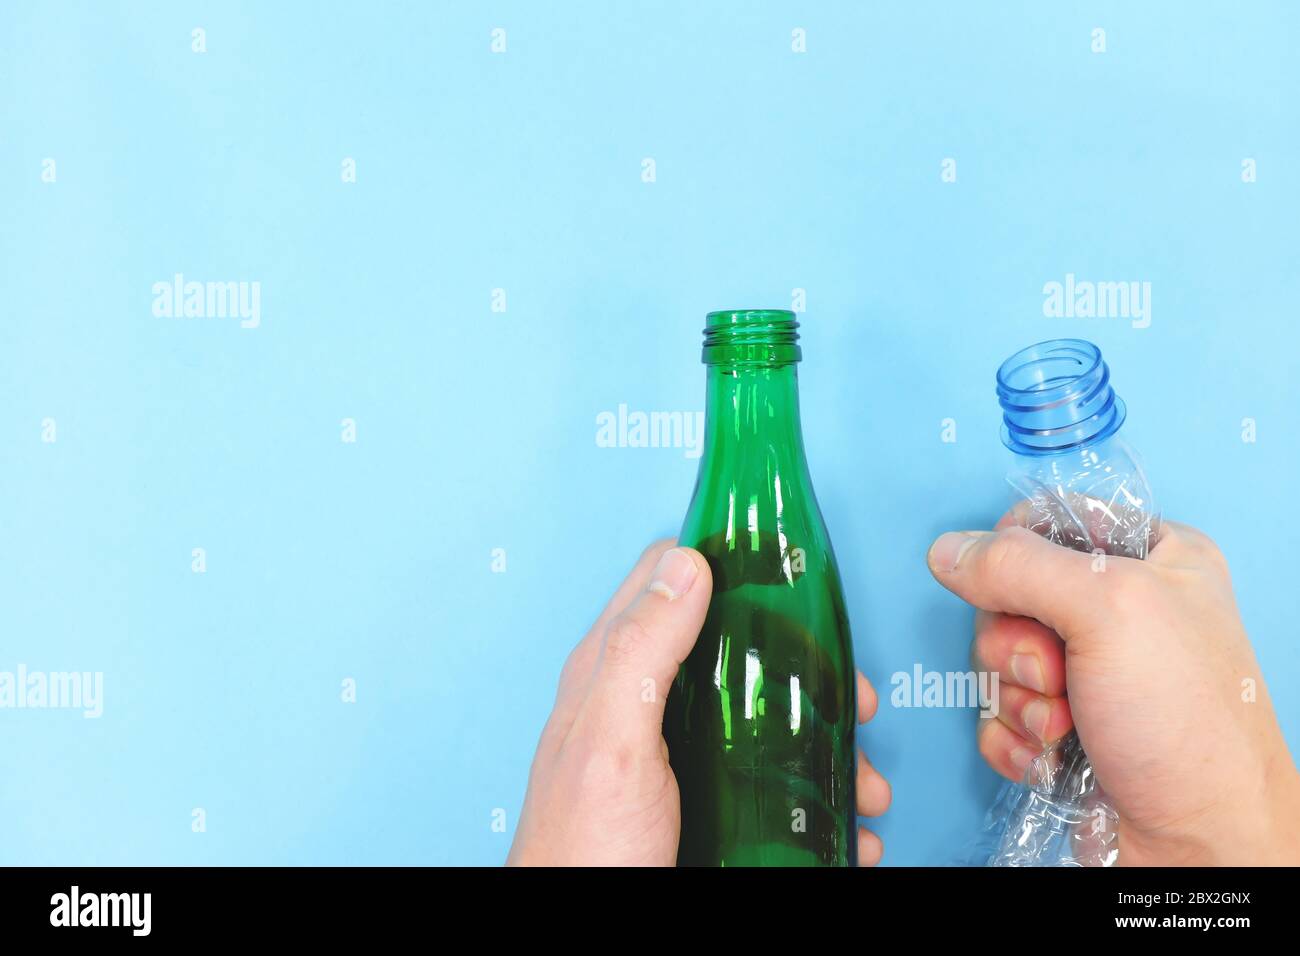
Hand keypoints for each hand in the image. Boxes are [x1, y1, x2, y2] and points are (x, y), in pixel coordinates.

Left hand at [509, 538, 891, 865]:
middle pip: (738, 649)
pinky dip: (819, 799)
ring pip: (766, 718)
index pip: (667, 578)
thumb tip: (686, 563)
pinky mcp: (703, 804)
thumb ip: (640, 650)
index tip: (795, 576)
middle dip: (809, 669)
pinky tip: (844, 825)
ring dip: (828, 743)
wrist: (581, 945)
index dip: (730, 563)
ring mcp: (677, 756)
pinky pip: (771, 782)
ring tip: (864, 782)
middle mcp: (646, 703)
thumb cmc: (583, 854)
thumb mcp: (612, 740)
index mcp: (613, 671)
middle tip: (855, 698)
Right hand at [927, 520, 1299, 865]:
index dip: (1018, 551)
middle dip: (1016, 644)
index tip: (1020, 586)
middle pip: (1010, 594)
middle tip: (1055, 671)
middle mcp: (1122, 611)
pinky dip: (1011, 737)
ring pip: (997, 658)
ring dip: (1015, 698)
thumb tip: (949, 551)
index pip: (1051, 520)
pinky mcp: (1064, 726)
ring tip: (1062, 724)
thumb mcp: (1109, 611)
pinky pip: (997, 711)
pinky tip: (1047, 753)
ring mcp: (1091, 672)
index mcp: (1154, 558)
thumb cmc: (1189, 723)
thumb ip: (1020, 566)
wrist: (1201, 842)